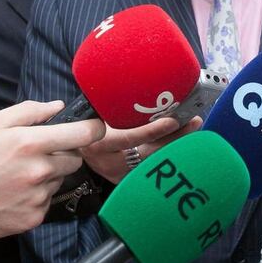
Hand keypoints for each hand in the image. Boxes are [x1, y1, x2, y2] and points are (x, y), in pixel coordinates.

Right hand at [0, 100, 105, 256]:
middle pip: (74, 159)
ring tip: (16, 175)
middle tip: (36, 153)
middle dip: (63, 153)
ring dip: (47, 175)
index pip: (82, 134)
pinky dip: (36, 196)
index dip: (94, 128)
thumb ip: (28, 111)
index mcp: (30, 143)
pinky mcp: (33, 218)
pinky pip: (47, 201)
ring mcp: (37, 197)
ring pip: (59, 180)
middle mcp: (39, 171)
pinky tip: (12, 193)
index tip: (95, 126)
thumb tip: (57, 107)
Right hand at [80, 116, 202, 183]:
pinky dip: (167, 151)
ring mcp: (118, 174)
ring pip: (154, 161)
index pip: (129, 138)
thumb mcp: (92, 113)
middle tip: (193, 120)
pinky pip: (151, 166)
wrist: (68, 150)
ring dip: (175, 144)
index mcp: (98, 143)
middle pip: (149, 153)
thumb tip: (138, 82)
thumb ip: (109, 105)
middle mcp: (109, 162)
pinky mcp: (126, 180)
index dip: (152, 131)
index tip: (173, 120)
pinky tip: (181, 139)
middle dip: (174, 137)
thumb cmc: (83, 125)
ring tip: (192, 125)